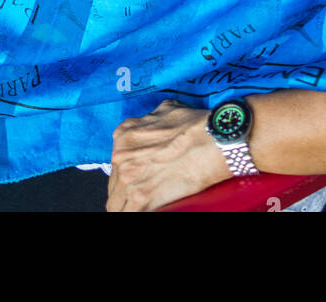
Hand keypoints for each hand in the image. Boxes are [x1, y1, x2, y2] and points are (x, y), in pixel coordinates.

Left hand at [107, 100, 226, 211]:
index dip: (128, 172)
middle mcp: (121, 155)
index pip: (116, 163)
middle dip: (127, 190)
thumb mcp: (167, 110)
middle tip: (144, 193)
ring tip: (142, 206)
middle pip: (115, 183)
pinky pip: (125, 214)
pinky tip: (147, 211)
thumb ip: (151, 120)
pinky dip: (134, 214)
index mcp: (124, 136)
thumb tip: (155, 124)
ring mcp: (128, 177)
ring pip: (116, 203)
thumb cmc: (194, 126)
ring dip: (128, 205)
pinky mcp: (140, 197)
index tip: (138, 179)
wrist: (211, 141)